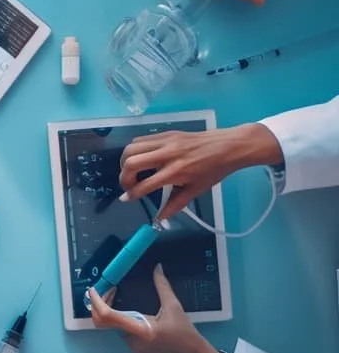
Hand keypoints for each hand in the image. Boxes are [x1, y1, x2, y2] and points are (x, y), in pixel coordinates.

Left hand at [88, 265, 228, 352]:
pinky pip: (123, 333)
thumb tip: (157, 268)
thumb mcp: (175, 308)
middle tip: (109, 290)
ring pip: (114, 327)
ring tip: (120, 297)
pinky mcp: (135, 352)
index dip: (97, 302)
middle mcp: (132, 341)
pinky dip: (122, 321)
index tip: (93, 290)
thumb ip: (163, 287)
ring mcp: (132, 349)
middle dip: (101, 304)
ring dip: (113, 312)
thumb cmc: (187, 336)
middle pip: (106, 322)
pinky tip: (133, 313)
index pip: (108, 316)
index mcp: (141, 330)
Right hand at [119, 124, 282, 220]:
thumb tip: (160, 219)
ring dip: (125, 161)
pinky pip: (140, 140)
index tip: (126, 199)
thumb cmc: (214, 170)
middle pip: (131, 162)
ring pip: (131, 148)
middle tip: (129, 185)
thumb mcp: (196, 190)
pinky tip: (141, 158)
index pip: (144, 185)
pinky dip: (134, 150)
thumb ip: (175, 204)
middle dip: (124, 177)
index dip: (131, 194)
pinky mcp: (166, 133)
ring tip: (131, 171)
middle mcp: (167, 155)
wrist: (229, 146)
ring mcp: (165, 141)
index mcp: (176, 172)